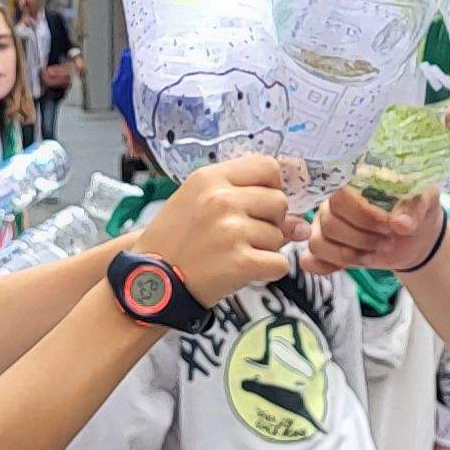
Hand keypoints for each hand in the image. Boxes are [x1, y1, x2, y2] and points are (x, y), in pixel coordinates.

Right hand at [129, 156, 298, 303]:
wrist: (149, 282)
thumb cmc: (173, 242)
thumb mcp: (197, 204)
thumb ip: (244, 199)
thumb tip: (300, 222)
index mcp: (210, 178)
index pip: (268, 167)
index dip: (272, 186)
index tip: (261, 203)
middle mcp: (222, 200)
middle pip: (279, 201)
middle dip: (270, 221)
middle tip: (243, 236)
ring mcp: (232, 231)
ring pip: (280, 235)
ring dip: (265, 249)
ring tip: (232, 254)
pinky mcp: (241, 263)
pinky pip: (279, 263)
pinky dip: (267, 271)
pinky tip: (242, 272)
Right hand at [303, 186, 437, 273]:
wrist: (415, 235)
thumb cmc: (414, 210)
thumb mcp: (424, 203)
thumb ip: (414, 209)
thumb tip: (401, 224)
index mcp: (354, 181)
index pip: (340, 196)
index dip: (363, 215)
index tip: (389, 226)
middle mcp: (333, 201)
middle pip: (330, 222)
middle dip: (361, 238)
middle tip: (388, 242)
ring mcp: (326, 224)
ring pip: (319, 242)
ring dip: (350, 254)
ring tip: (377, 252)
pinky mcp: (326, 247)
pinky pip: (310, 258)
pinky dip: (325, 266)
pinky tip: (346, 266)